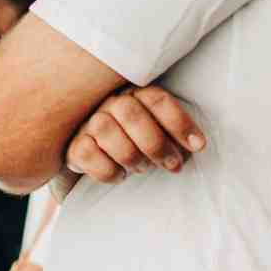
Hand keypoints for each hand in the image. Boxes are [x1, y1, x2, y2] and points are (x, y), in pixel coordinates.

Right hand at [63, 85, 205, 184]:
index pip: (156, 99)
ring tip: (143, 169)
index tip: (198, 146)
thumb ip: (173, 134)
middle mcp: (109, 103)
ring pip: (105, 130)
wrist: (102, 159)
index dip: (179, 122)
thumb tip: (193, 147)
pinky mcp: (73, 145)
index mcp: (135, 94)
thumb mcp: (160, 134)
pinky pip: (87, 153)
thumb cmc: (139, 144)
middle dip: (155, 143)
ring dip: (131, 156)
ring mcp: (88, 123)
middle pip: (130, 112)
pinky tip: (120, 175)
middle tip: (172, 165)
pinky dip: (108, 169)